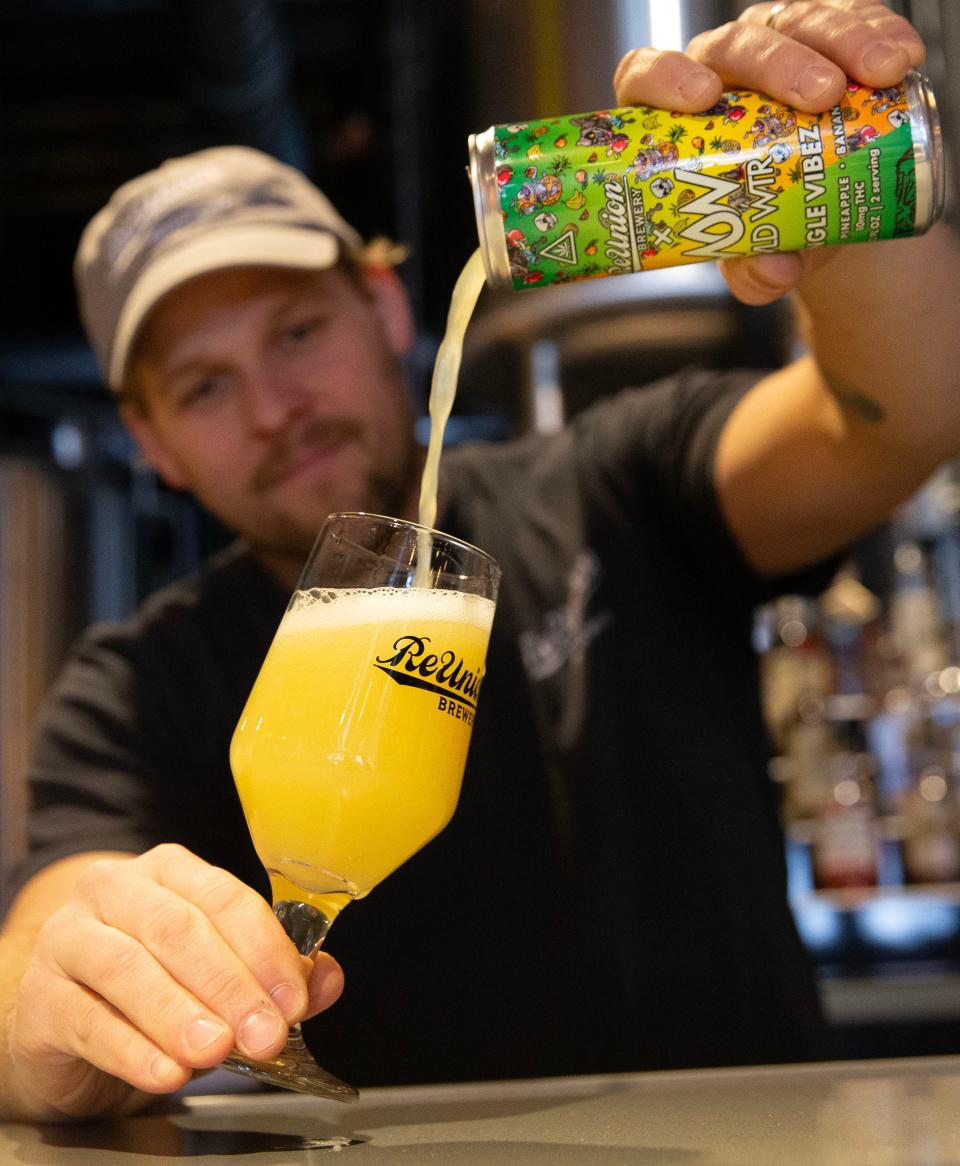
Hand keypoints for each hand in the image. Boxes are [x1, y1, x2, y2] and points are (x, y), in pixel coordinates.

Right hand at [6, 845, 343, 1118]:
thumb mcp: (218, 974)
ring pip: (127, 969)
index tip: (296, 999)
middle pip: (178, 929)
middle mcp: (115, 891)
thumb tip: (328, 979)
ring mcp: (69, 937)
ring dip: (179, 1013)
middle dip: (230, 985)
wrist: (65, 1018)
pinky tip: (166, 1073)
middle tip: (266, 1034)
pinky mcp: (39, 995)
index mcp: (169, 871)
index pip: (224, 898)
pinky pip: (87, 1020)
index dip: (265, 949)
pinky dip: (132, 1050)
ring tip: (217, 1051)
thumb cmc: (153, 984)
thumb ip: (275, 974)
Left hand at [613, 1, 925, 302]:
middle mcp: (719, 70)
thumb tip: (774, 269)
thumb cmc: (767, 228)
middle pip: (734, 45)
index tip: (701, 98)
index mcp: (677, 119)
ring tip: (880, 76)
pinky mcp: (824, 35)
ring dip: (841, 41)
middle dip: (779, 63)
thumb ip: (755, 272)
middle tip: (820, 95)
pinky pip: (850, 17)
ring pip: (796, 23)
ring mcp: (772, 44)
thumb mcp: (759, 259)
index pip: (648, 77)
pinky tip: (901, 57)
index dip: (665, 78)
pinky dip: (879, 32)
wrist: (820, 214)